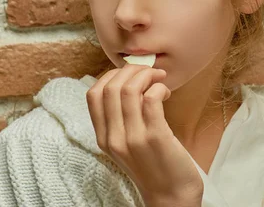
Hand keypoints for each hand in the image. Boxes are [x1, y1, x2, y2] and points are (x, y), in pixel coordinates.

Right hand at [86, 63, 203, 204]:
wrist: (171, 196)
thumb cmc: (153, 165)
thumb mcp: (125, 144)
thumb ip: (120, 118)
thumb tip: (127, 81)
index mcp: (103, 137)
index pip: (92, 94)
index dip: (110, 75)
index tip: (128, 74)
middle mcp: (114, 137)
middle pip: (110, 87)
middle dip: (131, 70)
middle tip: (149, 72)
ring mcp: (133, 138)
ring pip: (129, 89)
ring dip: (147, 75)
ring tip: (159, 79)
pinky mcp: (156, 137)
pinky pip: (151, 98)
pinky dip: (158, 87)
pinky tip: (165, 92)